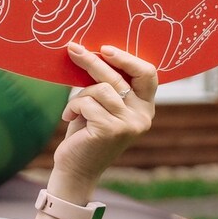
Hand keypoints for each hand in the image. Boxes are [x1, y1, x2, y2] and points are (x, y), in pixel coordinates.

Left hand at [53, 42, 156, 191]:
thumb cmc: (86, 134)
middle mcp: (142, 116)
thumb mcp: (102, 107)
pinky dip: (72, 107)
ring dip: (80, 96)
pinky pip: (87, 103)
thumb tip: (95, 53)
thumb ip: (108, 88)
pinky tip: (69, 119)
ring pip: (100, 88)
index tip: (105, 49)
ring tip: (73, 109)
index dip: (128, 59)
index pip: (148, 74)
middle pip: (119, 77)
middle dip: (92, 61)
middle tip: (73, 49)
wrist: (76, 170)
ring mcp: (128, 124)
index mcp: (145, 108)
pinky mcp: (110, 129)